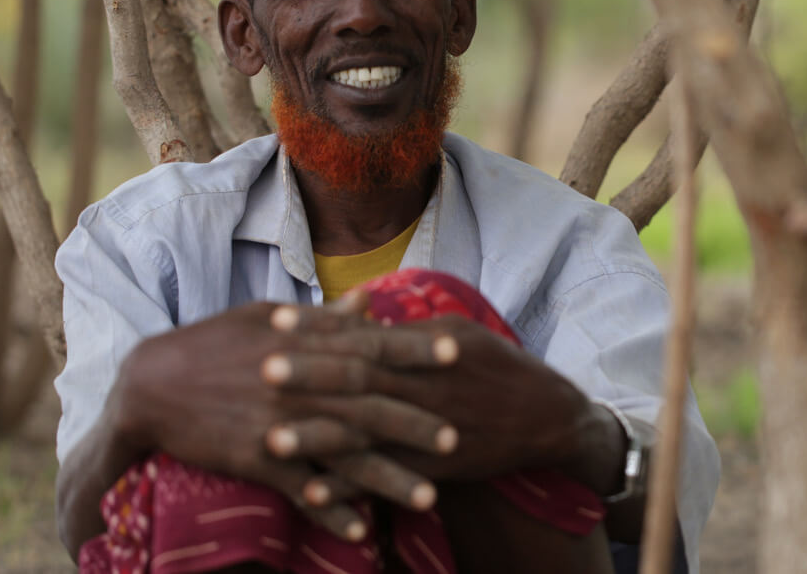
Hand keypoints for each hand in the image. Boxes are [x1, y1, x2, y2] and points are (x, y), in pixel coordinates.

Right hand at [109, 301, 453, 536]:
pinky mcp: (255, 459)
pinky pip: (300, 489)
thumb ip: (324, 317)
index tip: (457, 352)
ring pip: (342, 453)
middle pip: (367, 403)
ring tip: (429, 498)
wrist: (149, 385)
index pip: (371, 343)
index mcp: (303, 342)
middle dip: (415, 421)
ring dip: (387, 477)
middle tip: (458, 436)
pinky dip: (330, 510)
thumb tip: (371, 302)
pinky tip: (361, 530)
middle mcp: (298, 382)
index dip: (416, 348)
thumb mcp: (265, 318)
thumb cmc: (212, 343)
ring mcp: (278, 423)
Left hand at [263, 311, 601, 482]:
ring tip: (271, 440)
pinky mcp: (433, 468)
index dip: (322, 328)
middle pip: (360, 380)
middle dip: (310, 376)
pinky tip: (314, 493)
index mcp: (428, 348)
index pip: (366, 334)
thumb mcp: (457, 333)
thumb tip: (358, 313)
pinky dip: (350, 487)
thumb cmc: (495, 366)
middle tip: (260, 369)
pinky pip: (385, 478)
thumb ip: (405, 330)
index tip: (277, 318)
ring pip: (366, 434)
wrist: (545, 416)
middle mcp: (425, 387)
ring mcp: (428, 430)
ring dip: (318, 438)